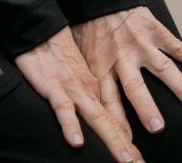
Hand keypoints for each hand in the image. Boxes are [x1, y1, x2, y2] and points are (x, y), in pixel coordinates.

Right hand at [14, 27, 141, 162]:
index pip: (116, 117)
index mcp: (99, 86)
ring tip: (126, 158)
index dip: (128, 139)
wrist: (43, 31)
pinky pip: (63, 109)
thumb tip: (103, 113)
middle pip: (113, 120)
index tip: (139, 159)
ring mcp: (74, 90)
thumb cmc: (61, 53)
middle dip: (127, 145)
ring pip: (97, 117)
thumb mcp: (83, 72)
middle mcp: (91, 90)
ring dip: (113, 138)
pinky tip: (77, 142)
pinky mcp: (54, 88)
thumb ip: (93, 91)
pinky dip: (70, 125)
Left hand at [71, 6, 181, 135]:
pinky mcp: (154, 28)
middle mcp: (121, 57)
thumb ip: (89, 80)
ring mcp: (140, 43)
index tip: (127, 144)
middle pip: (134, 88)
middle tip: (158, 128)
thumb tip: (90, 108)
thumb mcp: (79, 56)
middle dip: (146, 109)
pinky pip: (175, 46)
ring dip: (179, 88)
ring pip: (162, 68)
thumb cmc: (88, 26)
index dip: (117, 124)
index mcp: (100, 66)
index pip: (108, 101)